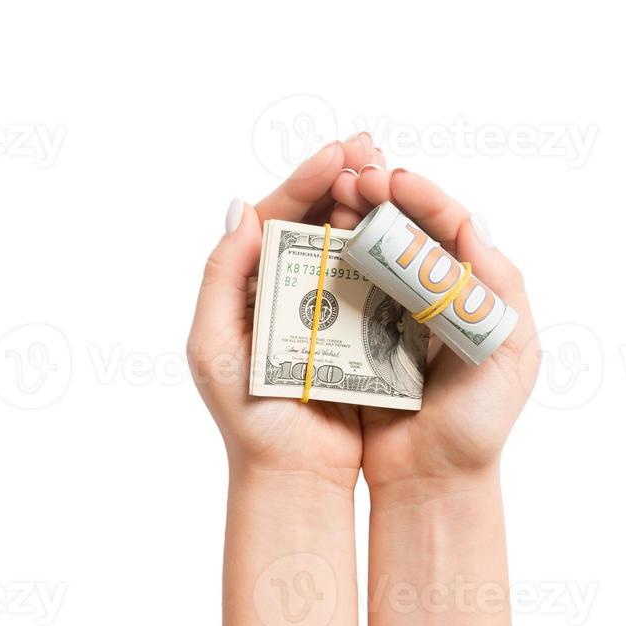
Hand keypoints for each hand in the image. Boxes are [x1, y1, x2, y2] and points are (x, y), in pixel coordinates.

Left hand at [186, 135, 385, 489]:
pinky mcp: (364, 334)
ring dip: (371, 205)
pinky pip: (378, 283)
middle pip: (316, 220)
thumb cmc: (248, 420)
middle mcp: (288, 291)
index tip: (335, 154)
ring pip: (350, 243)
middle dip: (343, 179)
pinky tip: (411, 227)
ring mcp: (329, 310)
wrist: (294, 479)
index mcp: (249, 288)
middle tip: (371, 146)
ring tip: (391, 173)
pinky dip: (392, 251)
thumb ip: (220, 277)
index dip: (304, 182)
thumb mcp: (213, 346)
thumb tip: (242, 208)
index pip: (276, 218)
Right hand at [340, 168, 540, 494]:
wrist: (433, 482)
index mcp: (472, 292)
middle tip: (353, 180)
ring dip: (350, 219)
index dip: (422, 197)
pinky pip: (342, 290)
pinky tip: (314, 243)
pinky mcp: (356, 339)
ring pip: (370, 251)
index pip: (449, 227)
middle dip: (379, 196)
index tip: (392, 180)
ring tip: (331, 199)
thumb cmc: (480, 425)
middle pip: (404, 229)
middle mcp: (431, 296)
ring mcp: (391, 315)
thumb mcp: (512, 354)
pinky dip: (329, 261)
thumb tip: (474, 225)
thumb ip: (501, 289)